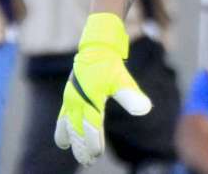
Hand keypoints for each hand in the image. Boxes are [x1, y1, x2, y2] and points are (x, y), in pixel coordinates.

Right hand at [55, 13, 151, 164]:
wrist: (96, 46)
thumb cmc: (110, 64)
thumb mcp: (123, 79)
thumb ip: (131, 96)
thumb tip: (145, 110)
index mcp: (89, 101)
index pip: (90, 128)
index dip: (93, 142)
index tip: (97, 154)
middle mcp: (76, 102)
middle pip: (77, 131)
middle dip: (81, 147)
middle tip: (88, 161)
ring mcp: (70, 99)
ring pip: (67, 126)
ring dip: (72, 141)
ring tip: (76, 153)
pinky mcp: (69, 96)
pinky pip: (62, 118)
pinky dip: (62, 130)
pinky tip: (63, 139)